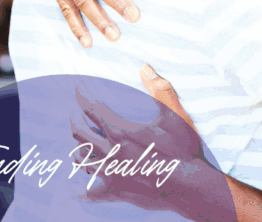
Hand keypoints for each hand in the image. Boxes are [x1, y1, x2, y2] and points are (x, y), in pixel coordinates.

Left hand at [69, 75, 233, 218]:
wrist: (188, 188)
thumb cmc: (183, 151)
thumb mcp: (175, 116)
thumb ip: (160, 91)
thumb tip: (145, 68)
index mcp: (122, 132)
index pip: (93, 109)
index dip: (82, 95)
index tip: (78, 86)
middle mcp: (111, 152)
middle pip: (81, 133)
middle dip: (74, 118)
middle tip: (74, 110)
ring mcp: (111, 173)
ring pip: (82, 159)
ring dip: (77, 146)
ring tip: (79, 140)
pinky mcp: (117, 191)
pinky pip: (91, 192)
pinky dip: (82, 189)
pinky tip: (78, 188)